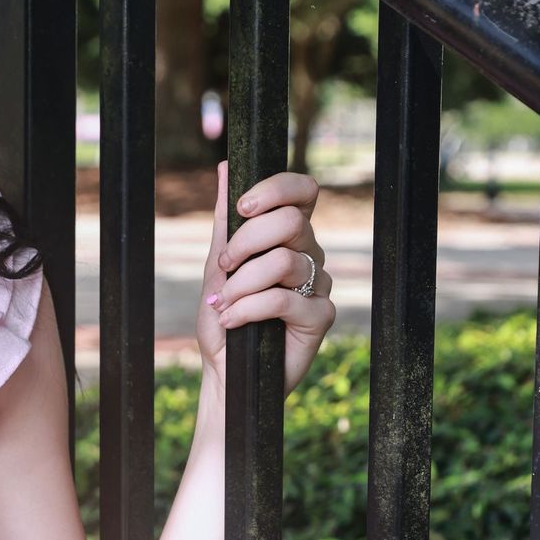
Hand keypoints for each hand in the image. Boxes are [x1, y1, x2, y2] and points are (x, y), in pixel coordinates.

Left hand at [197, 161, 337, 400]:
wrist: (226, 373)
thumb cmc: (224, 320)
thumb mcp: (218, 266)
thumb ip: (226, 220)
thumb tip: (226, 166)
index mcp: (289, 237)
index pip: (303, 191)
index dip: (277, 189)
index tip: (242, 207)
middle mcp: (310, 256)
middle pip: (292, 222)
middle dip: (246, 242)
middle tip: (223, 268)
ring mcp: (320, 285)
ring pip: (284, 262)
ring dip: (242, 284)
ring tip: (224, 305)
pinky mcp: (321, 317)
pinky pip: (284, 299)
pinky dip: (247, 309)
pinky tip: (232, 322)